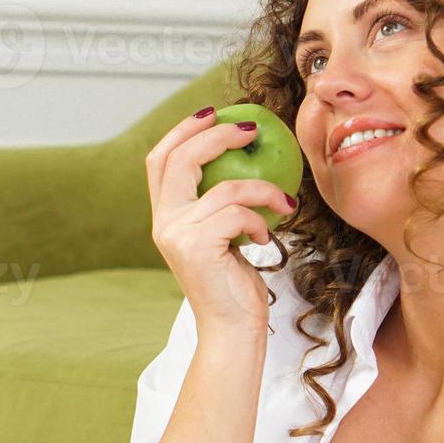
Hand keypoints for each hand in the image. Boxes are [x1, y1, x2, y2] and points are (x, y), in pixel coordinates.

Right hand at [146, 106, 295, 338]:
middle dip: (217, 136)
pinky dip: (260, 220)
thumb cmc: (234, 285)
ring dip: (262, 190)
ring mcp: (176, 235)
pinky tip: (267, 238)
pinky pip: (237, 213)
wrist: (233, 330)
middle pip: (180, 158)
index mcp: (165, 217)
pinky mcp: (197, 247)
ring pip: (224, 188)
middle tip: (251, 130)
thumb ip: (218, 206)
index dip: (183, 129)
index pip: (160, 159)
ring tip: (284, 202)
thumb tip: (243, 161)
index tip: (213, 112)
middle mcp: (164, 223)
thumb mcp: (223, 237)